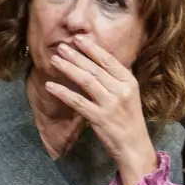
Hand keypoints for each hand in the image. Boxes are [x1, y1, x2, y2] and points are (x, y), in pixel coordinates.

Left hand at [45, 34, 157, 184]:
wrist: (134, 145)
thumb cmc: (129, 119)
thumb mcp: (129, 94)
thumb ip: (116, 78)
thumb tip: (98, 59)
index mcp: (129, 81)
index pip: (108, 60)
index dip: (92, 48)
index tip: (78, 39)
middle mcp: (120, 90)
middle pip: (94, 68)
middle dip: (76, 56)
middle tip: (61, 47)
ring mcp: (110, 104)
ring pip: (85, 81)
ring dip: (68, 69)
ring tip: (55, 60)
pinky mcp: (99, 118)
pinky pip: (77, 102)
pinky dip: (63, 93)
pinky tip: (51, 86)